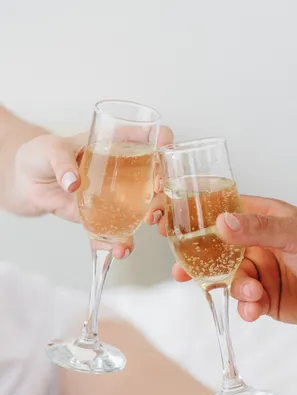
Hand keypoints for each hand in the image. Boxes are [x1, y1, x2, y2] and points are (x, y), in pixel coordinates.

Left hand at [13, 127, 172, 257]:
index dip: (163, 142)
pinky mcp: (104, 215)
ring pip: (144, 207)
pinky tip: (118, 251)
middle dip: (163, 193)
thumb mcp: (50, 150)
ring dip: (150, 219)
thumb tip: (73, 183)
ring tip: (145, 225)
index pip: (148, 137)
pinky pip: (117, 230)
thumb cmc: (41, 155)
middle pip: (155, 177)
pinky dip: (120, 243)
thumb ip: (61, 162)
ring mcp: (116, 195)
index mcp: (115, 144)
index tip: (164, 153)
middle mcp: (123, 169)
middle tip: (154, 206)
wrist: (28, 182)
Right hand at [148, 193, 296, 323]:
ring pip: (229, 279)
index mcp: (257, 218)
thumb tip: (221, 222)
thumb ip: (258, 227)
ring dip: (235, 289)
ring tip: (251, 294)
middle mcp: (253, 244)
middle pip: (215, 252)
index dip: (193, 221)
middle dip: (198, 264)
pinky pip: (245, 302)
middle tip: (181, 273)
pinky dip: (247, 308)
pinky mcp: (263, 297)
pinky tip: (254, 310)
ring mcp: (257, 270)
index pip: (219, 213)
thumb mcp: (292, 232)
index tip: (171, 228)